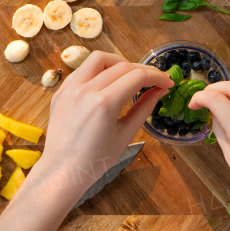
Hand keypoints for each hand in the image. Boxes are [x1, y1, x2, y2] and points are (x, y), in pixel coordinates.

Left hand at [0, 51, 172, 230]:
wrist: (63, 171)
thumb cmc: (97, 159)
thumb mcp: (126, 134)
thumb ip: (144, 108)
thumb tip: (160, 90)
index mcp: (104, 103)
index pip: (137, 76)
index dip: (157, 76)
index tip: (167, 82)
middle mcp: (85, 90)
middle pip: (121, 66)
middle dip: (143, 70)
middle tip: (155, 80)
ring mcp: (70, 89)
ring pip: (98, 59)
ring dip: (119, 62)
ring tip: (130, 75)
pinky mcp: (61, 91)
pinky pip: (82, 70)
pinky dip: (98, 70)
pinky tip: (107, 81)